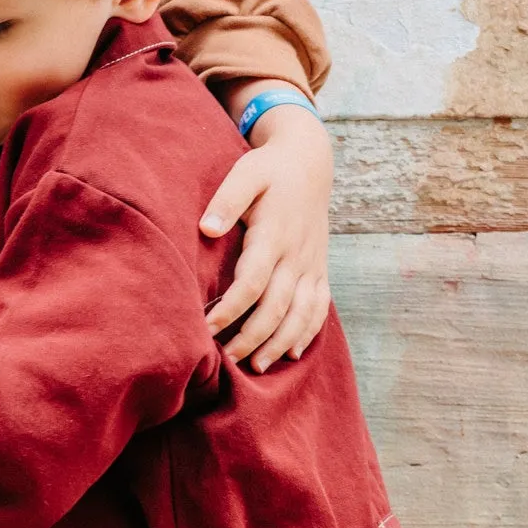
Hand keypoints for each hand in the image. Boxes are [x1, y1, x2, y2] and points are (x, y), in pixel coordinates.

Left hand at [200, 99, 332, 369]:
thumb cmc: (269, 169)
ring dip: (280, 343)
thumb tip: (206, 229)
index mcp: (275, 235)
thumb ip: (226, 200)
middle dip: (251, 337)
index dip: (230, 309)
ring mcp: (313, 264)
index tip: (206, 328)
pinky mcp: (320, 269)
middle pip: (276, 307)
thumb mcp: (246, 173)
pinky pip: (320, 308)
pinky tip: (290, 352)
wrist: (311, 162)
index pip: (252, 283)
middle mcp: (298, 255)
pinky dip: (308, 332)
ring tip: (257, 366)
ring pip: (301, 314)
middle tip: (225, 360)